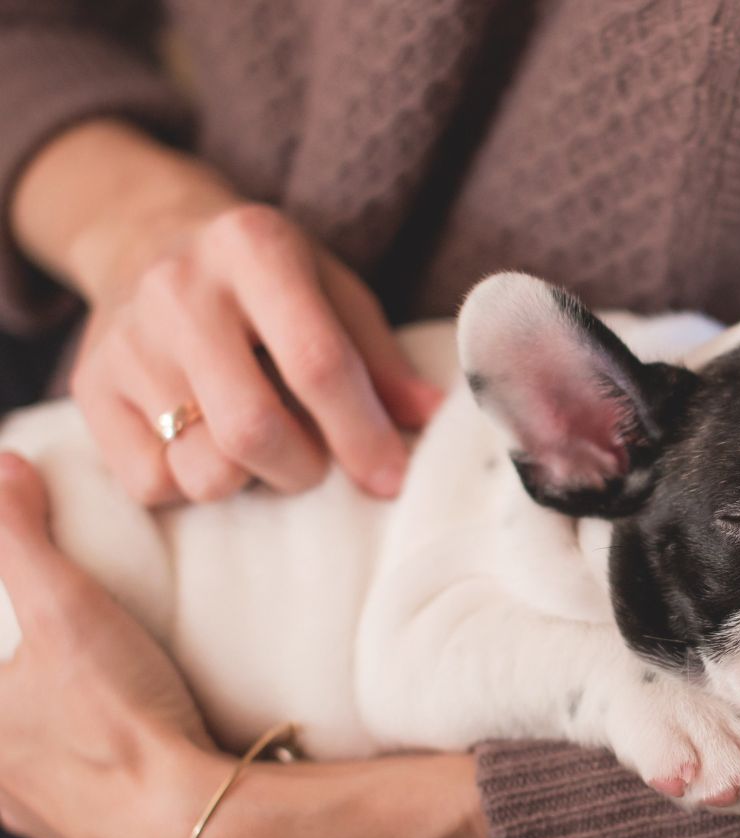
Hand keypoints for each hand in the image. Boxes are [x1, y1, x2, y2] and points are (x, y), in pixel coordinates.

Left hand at [0, 454, 499, 837]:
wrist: (194, 817)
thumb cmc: (123, 716)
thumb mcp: (70, 610)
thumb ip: (24, 538)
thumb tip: (5, 464)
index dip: (3, 644)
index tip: (21, 637)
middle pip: (1, 725)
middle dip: (16, 687)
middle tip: (42, 662)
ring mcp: (30, 818)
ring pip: (15, 770)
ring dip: (32, 737)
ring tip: (68, 703)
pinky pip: (53, 802)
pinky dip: (65, 772)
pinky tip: (101, 752)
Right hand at [14, 121, 442, 505]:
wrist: (143, 236)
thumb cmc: (263, 277)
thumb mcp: (332, 290)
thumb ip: (380, 358)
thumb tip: (435, 419)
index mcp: (253, 248)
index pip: (317, 363)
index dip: (362, 434)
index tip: (391, 478)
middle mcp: (179, 289)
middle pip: (253, 430)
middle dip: (304, 468)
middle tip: (315, 460)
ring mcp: (125, 341)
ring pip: (203, 470)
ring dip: (249, 480)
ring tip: (257, 444)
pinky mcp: (89, 389)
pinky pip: (151, 484)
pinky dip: (191, 483)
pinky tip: (203, 443)